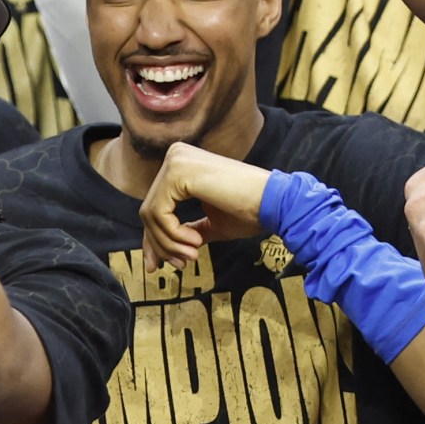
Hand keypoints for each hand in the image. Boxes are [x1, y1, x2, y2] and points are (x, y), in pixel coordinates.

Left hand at [140, 141, 270, 267]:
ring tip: (193, 255)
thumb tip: (158, 256)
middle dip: (161, 244)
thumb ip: (185, 233)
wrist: (276, 202)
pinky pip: (159, 212)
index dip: (153, 239)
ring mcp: (175, 162)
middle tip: (181, 265)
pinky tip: (196, 242)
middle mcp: (174, 157)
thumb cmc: (250, 211)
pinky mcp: (178, 172)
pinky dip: (173, 234)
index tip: (156, 266)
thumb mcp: (210, 224)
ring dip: (169, 243)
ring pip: (151, 214)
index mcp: (181, 166)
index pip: (155, 206)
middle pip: (148, 211)